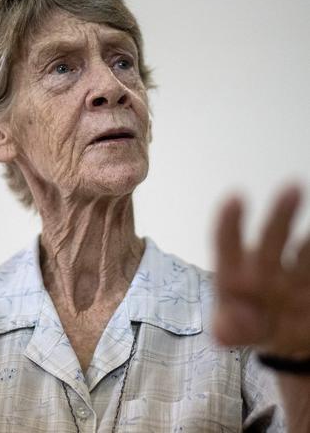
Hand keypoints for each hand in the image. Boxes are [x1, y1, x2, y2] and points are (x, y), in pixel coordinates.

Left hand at [213, 185, 309, 357]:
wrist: (285, 338)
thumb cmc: (250, 323)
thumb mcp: (232, 331)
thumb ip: (227, 330)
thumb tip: (224, 332)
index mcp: (236, 273)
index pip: (227, 245)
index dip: (230, 224)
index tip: (235, 198)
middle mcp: (266, 266)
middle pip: (272, 239)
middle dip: (281, 215)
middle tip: (292, 187)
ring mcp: (296, 274)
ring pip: (306, 250)